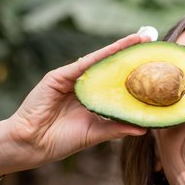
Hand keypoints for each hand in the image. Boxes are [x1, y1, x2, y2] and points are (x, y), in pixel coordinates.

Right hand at [6, 34, 147, 166]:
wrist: (32, 145)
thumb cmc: (60, 141)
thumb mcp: (95, 134)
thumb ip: (117, 128)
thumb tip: (144, 128)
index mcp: (91, 99)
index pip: (116, 82)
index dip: (133, 72)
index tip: (152, 63)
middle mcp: (83, 86)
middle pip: (109, 67)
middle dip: (129, 54)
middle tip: (150, 42)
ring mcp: (70, 80)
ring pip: (98, 61)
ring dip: (118, 49)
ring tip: (139, 39)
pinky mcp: (58, 77)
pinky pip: (83, 64)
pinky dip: (100, 55)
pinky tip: (117, 48)